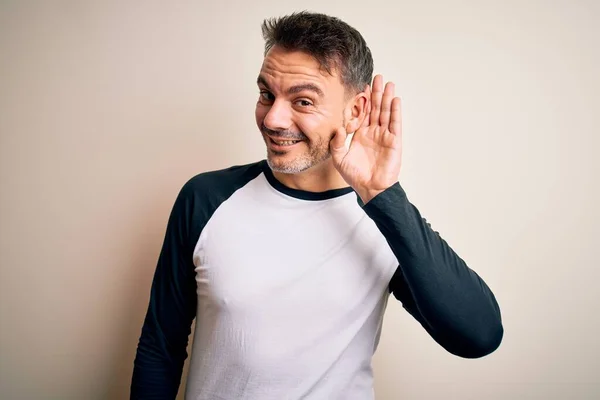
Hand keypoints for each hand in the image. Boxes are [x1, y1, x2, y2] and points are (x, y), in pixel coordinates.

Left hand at [330, 74, 402, 203]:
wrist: (370, 189)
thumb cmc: (355, 176)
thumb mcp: (339, 158)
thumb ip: (336, 143)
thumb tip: (337, 127)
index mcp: (361, 135)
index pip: (363, 113)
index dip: (364, 100)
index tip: (362, 86)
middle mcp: (374, 133)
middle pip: (376, 108)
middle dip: (376, 93)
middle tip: (377, 76)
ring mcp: (385, 136)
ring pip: (386, 112)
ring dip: (387, 98)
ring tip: (388, 83)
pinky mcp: (394, 141)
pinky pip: (395, 123)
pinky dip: (395, 111)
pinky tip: (395, 99)